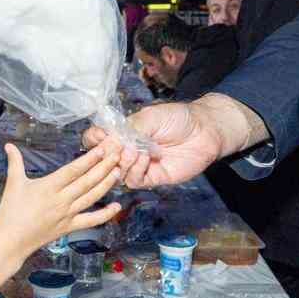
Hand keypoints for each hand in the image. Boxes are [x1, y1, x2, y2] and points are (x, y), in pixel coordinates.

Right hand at [0, 142, 123, 285]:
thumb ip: (14, 162)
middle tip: (117, 154)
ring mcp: (68, 214)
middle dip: (104, 166)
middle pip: (88, 181)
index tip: (102, 148)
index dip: (90, 159)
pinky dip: (105, 214)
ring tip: (118, 171)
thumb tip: (9, 145)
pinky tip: (117, 206)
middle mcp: (62, 200)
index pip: (74, 170)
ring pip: (92, 197)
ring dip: (107, 184)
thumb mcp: (13, 183)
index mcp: (49, 186)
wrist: (11, 240)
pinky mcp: (70, 227)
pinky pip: (91, 220)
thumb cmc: (11, 211)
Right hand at [80, 94, 265, 188]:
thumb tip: (109, 141)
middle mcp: (127, 150)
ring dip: (122, 163)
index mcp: (123, 133)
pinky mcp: (152, 178)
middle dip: (106, 154)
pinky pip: (134, 181)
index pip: (97, 139)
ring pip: (116, 173)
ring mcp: (138, 165)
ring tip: (133, 151)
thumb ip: (128, 128)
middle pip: (103, 159)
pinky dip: (135, 171)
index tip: (99, 136)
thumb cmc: (177, 118)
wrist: (204, 130)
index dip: (94, 139)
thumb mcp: (149, 116)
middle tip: (115, 147)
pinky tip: (145, 159)